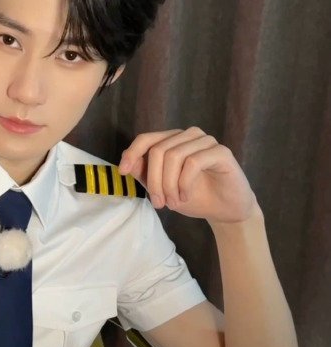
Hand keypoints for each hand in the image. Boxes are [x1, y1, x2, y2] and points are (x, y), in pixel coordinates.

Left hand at [117, 127, 260, 224]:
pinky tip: (185, 197)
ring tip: (173, 203)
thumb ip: (144, 173)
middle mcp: (188, 135)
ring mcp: (206, 141)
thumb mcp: (162, 187)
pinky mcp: (221, 152)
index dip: (132, 153)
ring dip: (169, 185)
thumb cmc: (194, 197)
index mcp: (173, 140)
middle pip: (157, 150)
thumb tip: (126, 161)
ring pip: (173, 156)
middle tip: (159, 203)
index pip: (146, 138)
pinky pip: (193, 162)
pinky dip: (184, 183)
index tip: (122, 171)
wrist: (224, 210)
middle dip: (153, 181)